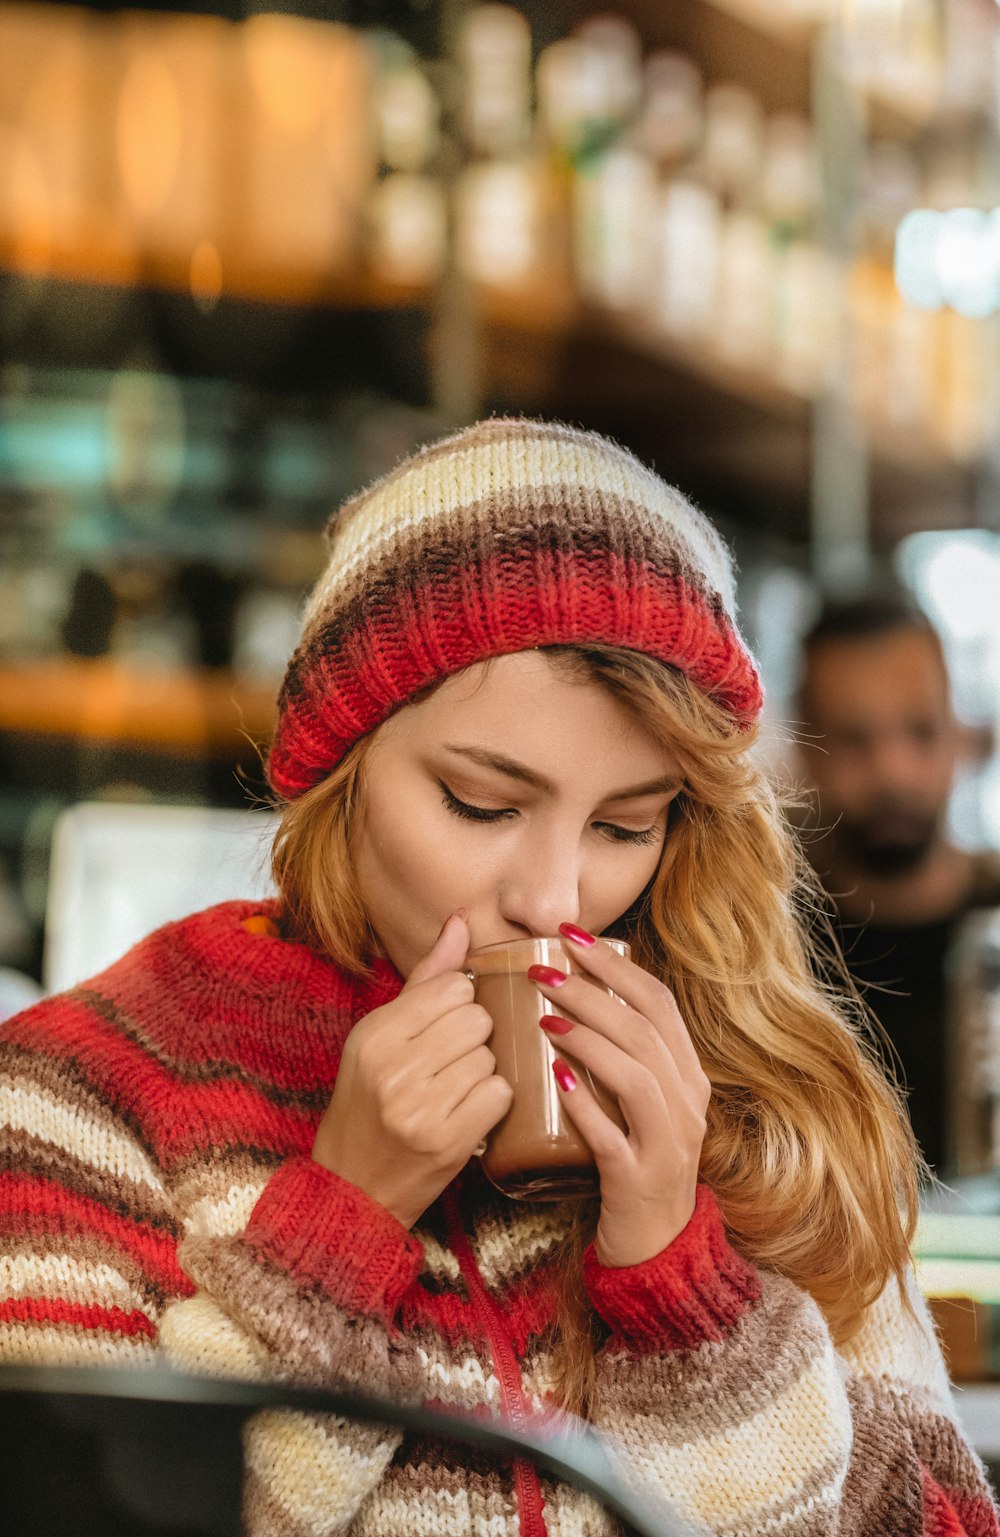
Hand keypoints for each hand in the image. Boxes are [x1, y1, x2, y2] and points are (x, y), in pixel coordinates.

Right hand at [311, 913, 512, 1228]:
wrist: (352, 1189)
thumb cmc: (369, 1105)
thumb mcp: (379, 1038)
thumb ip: (424, 979)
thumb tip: (460, 921)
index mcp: (373, 1035)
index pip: (452, 987)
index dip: (459, 1004)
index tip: (443, 1027)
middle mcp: (392, 1068)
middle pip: (477, 1019)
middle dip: (474, 1038)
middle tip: (450, 1064)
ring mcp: (419, 1108)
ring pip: (491, 1057)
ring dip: (482, 1072)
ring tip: (453, 1091)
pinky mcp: (448, 1142)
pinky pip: (500, 1094)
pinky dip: (493, 1103)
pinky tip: (468, 1113)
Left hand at [532, 928, 710, 1266]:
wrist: (658, 1247)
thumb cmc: (636, 1162)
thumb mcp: (640, 1103)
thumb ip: (621, 1056)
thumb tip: (574, 997)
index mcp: (688, 1076)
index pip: (658, 1003)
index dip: (615, 965)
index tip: (571, 935)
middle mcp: (687, 1103)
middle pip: (645, 1030)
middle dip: (592, 991)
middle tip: (543, 969)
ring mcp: (668, 1143)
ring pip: (636, 1075)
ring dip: (588, 1039)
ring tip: (545, 1017)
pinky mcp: (639, 1179)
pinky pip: (612, 1135)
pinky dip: (584, 1104)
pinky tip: (555, 1080)